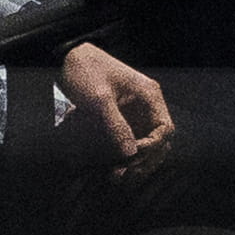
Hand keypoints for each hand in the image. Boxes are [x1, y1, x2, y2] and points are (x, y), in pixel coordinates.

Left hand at [57, 44, 175, 177]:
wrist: (71, 56)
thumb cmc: (86, 71)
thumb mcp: (99, 98)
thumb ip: (115, 125)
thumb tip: (130, 153)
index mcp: (149, 96)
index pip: (164, 129)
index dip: (152, 147)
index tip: (132, 156)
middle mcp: (147, 106)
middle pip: (159, 142)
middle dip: (145, 161)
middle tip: (125, 176)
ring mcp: (136, 115)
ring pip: (147, 146)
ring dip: (136, 163)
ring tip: (117, 177)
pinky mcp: (123, 121)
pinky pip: (132, 144)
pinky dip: (126, 158)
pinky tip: (112, 168)